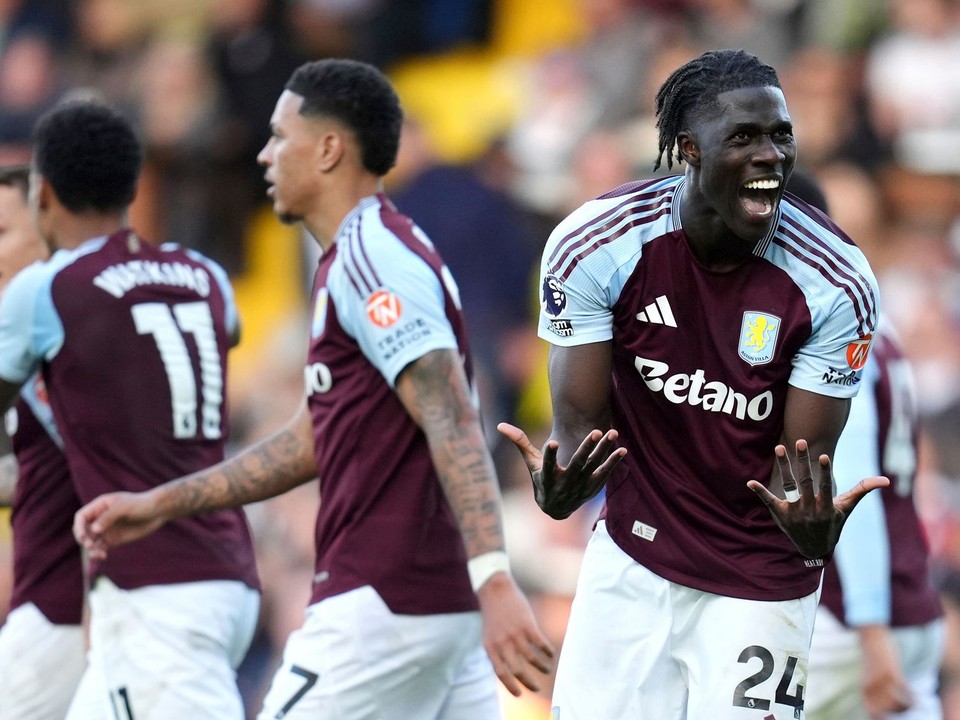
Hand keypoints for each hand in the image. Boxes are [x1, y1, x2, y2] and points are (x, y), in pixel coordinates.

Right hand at [73, 491, 166, 559]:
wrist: (158, 511)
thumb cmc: (141, 504)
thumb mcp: (124, 507)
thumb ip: (108, 517)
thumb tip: (94, 530)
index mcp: (100, 506)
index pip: (81, 517)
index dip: (78, 527)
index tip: (82, 536)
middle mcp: (100, 519)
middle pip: (83, 531)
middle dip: (83, 539)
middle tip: (90, 545)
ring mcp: (106, 530)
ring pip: (90, 542)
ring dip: (90, 549)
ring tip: (99, 554)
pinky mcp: (114, 540)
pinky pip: (100, 548)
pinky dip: (98, 553)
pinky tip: (103, 556)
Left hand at [476, 572, 554, 695]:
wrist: (495, 589)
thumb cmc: (493, 614)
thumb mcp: (489, 635)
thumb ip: (496, 652)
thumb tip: (506, 671)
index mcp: (491, 648)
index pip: (501, 674)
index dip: (511, 687)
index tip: (519, 694)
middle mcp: (503, 644)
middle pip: (518, 671)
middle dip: (529, 683)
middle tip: (536, 688)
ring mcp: (516, 634)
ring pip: (533, 659)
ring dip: (542, 667)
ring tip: (547, 669)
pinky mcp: (528, 625)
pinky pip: (541, 644)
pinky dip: (548, 652)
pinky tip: (551, 655)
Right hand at [497, 422, 625, 518]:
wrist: (555, 510)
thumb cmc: (541, 480)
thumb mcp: (530, 464)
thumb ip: (519, 442)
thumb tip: (499, 425)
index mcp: (547, 478)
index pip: (547, 465)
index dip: (550, 455)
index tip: (553, 442)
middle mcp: (564, 484)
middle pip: (577, 465)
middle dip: (587, 448)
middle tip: (596, 432)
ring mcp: (580, 487)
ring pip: (593, 467)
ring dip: (604, 451)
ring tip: (613, 433)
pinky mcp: (592, 489)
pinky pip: (604, 474)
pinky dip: (613, 463)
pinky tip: (623, 449)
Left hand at [746, 439, 888, 557]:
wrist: (814, 549)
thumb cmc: (833, 524)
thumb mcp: (847, 508)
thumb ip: (862, 490)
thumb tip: (886, 480)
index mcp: (826, 507)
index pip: (824, 486)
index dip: (823, 472)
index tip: (822, 456)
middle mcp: (809, 509)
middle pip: (804, 482)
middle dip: (802, 461)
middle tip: (799, 441)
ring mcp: (794, 512)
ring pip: (787, 485)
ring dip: (783, 466)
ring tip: (779, 447)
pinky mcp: (780, 515)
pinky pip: (769, 501)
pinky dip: (760, 491)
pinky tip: (750, 481)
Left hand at [859, 625, 912, 716]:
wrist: (871, 639)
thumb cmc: (872, 658)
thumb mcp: (869, 676)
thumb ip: (874, 689)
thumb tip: (881, 705)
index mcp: (865, 690)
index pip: (873, 713)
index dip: (883, 718)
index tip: (893, 716)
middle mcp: (871, 687)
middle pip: (888, 710)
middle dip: (900, 711)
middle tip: (908, 707)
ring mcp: (880, 680)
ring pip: (897, 703)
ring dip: (908, 705)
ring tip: (914, 702)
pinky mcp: (890, 672)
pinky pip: (903, 690)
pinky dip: (911, 696)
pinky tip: (915, 696)